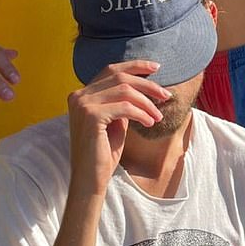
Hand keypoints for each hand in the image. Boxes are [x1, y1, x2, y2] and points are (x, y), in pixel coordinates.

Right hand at [67, 61, 171, 194]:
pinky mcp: (90, 115)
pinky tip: (150, 123)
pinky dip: (141, 113)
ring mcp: (82, 104)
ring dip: (147, 103)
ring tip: (158, 116)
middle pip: (120, 77)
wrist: (90, 179)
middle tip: (166, 95)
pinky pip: (125, 107)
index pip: (111, 69)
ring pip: (125, 90)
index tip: (156, 67)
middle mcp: (78, 95)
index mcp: (81, 94)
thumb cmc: (104, 153)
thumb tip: (144, 86)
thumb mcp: (116, 122)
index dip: (135, 66)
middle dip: (147, 84)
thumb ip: (123, 103)